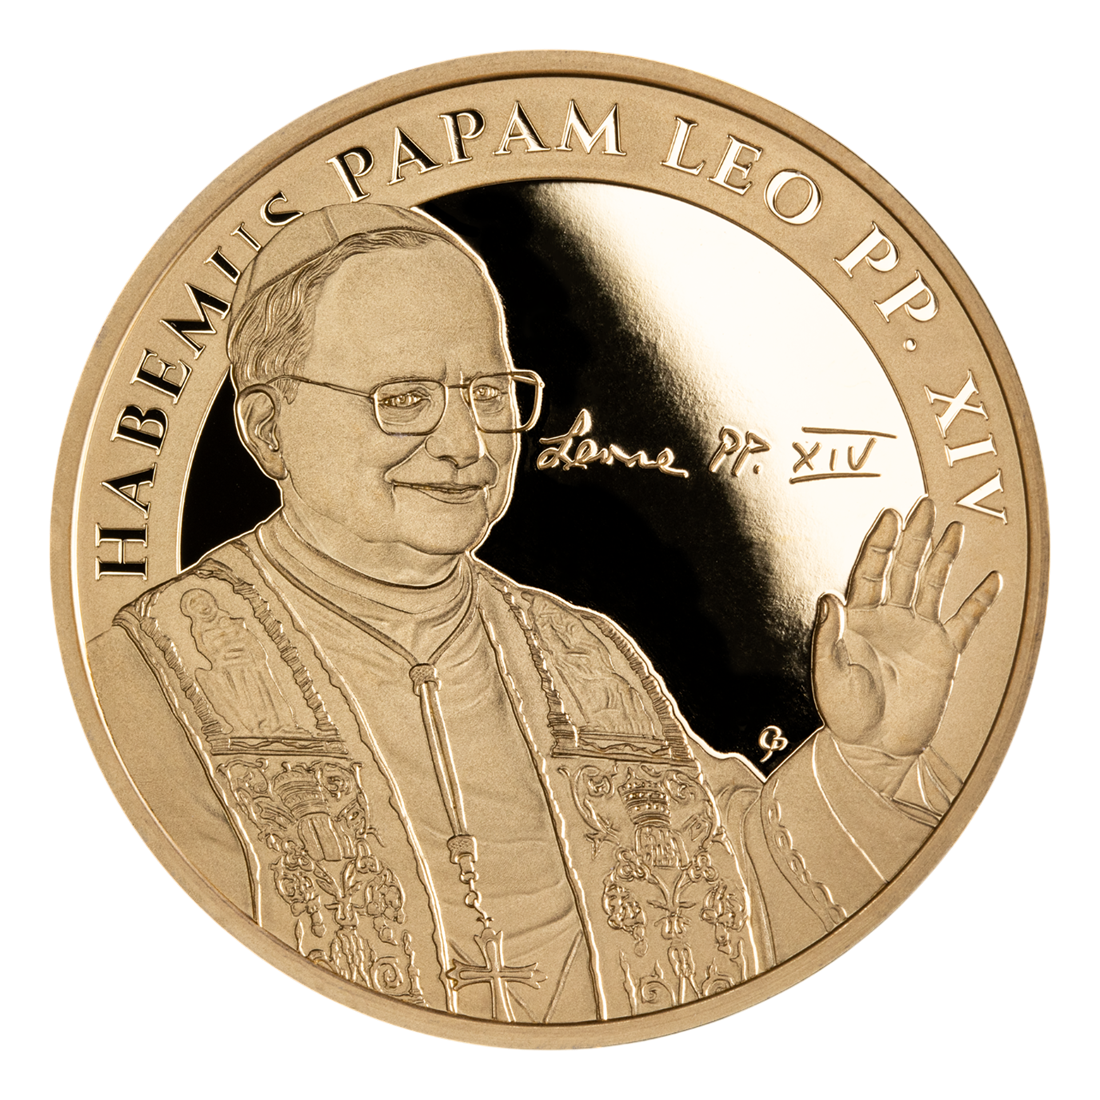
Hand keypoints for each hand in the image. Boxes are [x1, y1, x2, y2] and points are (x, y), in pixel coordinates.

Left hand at [812, 497, 1000, 758]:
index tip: (890, 515)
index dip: (879, 542)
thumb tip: (830, 596)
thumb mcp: (829, 674)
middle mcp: (890, 617)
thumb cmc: (845, 712)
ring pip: (934, 585)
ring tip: (955, 528)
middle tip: (924, 504)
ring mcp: (919, 632)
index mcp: (859, 617)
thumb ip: (829, 636)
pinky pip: (966, 622)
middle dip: (914, 537)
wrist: (875, 748)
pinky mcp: (944, 654)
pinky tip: (992, 580)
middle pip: (904, 567)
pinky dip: (980, 602)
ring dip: (944, 557)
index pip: (870, 570)